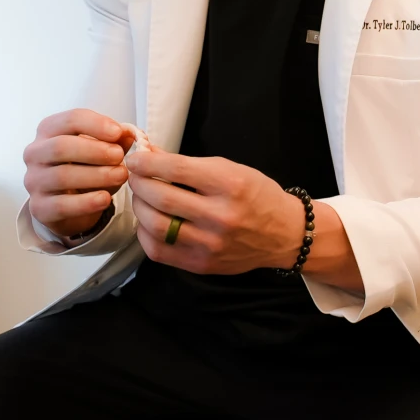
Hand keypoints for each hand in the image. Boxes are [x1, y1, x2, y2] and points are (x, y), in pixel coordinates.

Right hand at [23, 109, 129, 238]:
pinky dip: (86, 202)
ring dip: (96, 175)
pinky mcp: (39, 207)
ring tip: (120, 176)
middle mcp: (35, 153)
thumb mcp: (101, 152)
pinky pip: (61, 205)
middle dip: (95, 150)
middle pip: (61, 146)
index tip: (118, 133)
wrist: (68, 206)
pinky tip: (105, 199)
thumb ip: (114, 141)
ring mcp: (34, 181)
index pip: (69, 120)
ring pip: (62, 176)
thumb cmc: (83, 169)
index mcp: (48, 131)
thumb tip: (130, 133)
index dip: (95, 124)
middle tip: (120, 156)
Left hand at [125, 150, 311, 274]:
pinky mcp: (201, 264)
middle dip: (139, 183)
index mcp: (230, 185)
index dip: (147, 162)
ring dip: (139, 207)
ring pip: (156, 226)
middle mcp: (220, 216)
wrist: (284, 234)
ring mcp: (210, 244)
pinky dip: (145, 233)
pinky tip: (149, 222)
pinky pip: (159, 250)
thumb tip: (150, 154)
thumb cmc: (258, 196)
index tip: (135, 158)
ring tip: (141, 198)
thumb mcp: (230, 169)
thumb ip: (188, 165)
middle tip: (135, 176)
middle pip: (162, 198)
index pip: (176, 169)